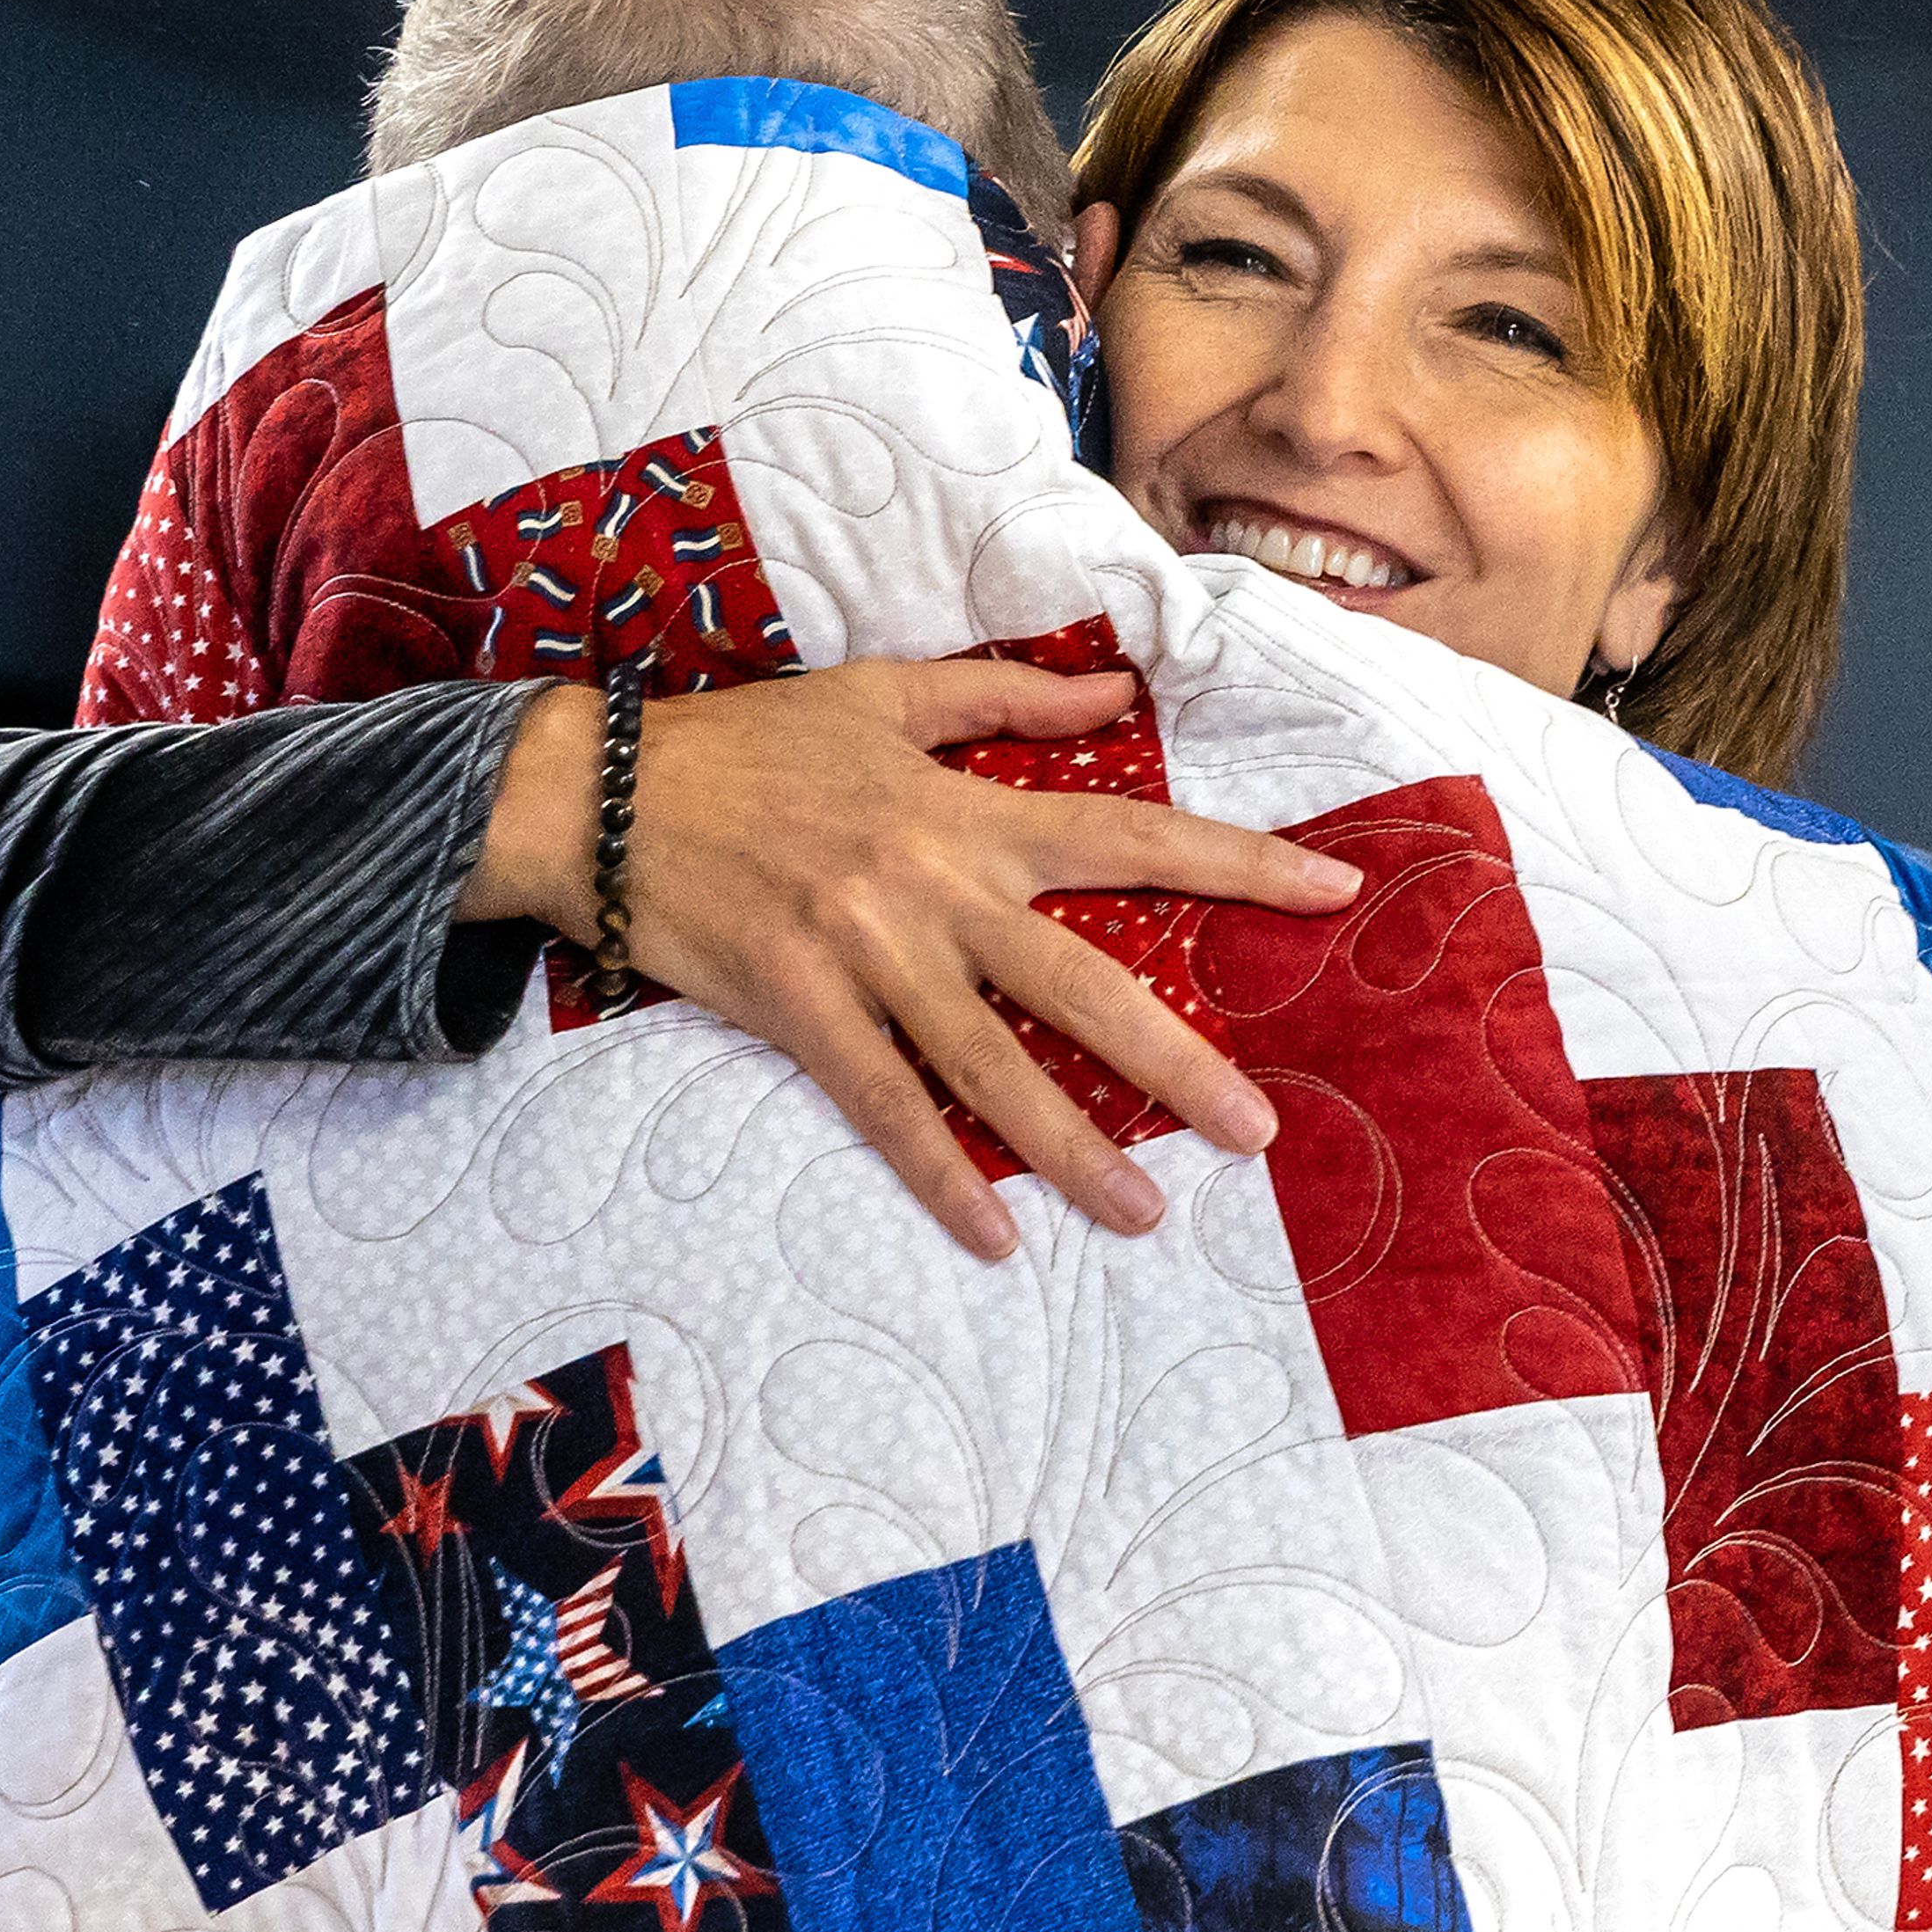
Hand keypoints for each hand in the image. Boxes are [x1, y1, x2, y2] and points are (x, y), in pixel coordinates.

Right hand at [459, 661, 1362, 1257]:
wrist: (600, 797)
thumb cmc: (747, 744)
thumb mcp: (882, 697)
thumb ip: (1006, 703)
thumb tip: (1120, 693)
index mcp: (965, 811)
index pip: (1131, 837)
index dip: (1237, 864)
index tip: (1331, 890)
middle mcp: (932, 888)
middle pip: (1081, 983)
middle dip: (1176, 1061)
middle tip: (1255, 1128)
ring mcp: (866, 956)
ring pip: (990, 1066)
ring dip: (1071, 1147)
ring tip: (1143, 1212)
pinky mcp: (799, 1012)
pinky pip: (885, 1107)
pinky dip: (939, 1176)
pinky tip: (993, 1238)